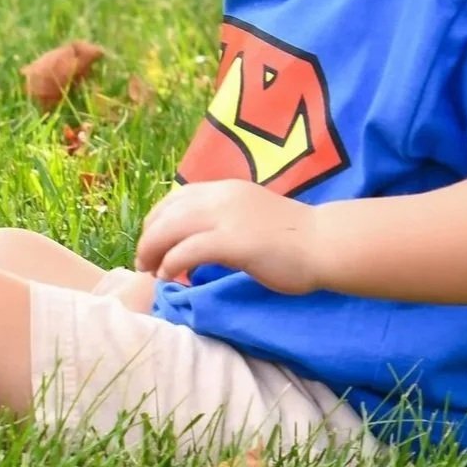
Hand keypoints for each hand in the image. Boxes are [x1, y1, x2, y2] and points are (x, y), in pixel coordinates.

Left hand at [134, 180, 320, 294]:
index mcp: (226, 189)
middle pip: (167, 212)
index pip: (176, 197)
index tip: (152, 242)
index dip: (156, 219)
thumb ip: (226, 219)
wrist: (323, 242)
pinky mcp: (233, 241)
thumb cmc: (293, 236)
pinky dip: (172, 264)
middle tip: (144, 264)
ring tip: (151, 272)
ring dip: (153, 251)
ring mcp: (228, 217)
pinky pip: (188, 250)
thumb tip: (198, 239)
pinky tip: (171, 277)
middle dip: (148, 238)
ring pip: (171, 229)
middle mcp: (222, 196)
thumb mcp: (251, 214)